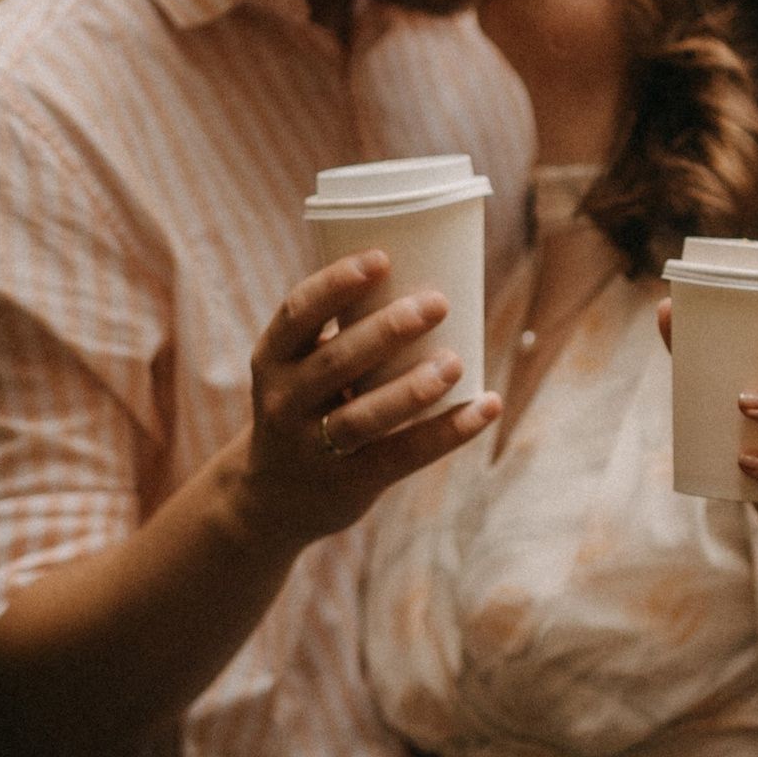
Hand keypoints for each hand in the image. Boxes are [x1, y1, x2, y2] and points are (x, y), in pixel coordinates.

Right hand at [230, 251, 497, 554]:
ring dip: (413, 389)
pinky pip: (402, 455)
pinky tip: (487, 406)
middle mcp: (284, 402)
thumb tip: (428, 276)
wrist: (271, 498)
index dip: (336, 283)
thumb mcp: (299, 371)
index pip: (297, 313)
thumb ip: (345, 335)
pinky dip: (449, 431)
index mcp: (272, 359)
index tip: (382, 258)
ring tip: (455, 362)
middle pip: (336, 362)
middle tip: (437, 302)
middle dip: (387, 330)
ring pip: (364, 416)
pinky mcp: (349, 483)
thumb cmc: (307, 409)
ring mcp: (313, 447)